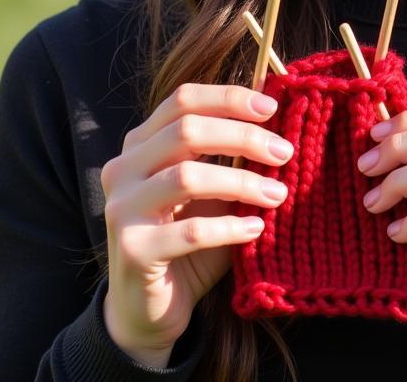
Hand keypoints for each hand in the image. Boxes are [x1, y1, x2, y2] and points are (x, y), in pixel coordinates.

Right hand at [98, 83, 293, 366]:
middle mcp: (123, 168)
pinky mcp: (133, 250)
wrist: (148, 308)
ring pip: (187, 176)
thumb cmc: (188, 240)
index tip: (271, 108)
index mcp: (140, 144)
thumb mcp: (212, 192)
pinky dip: (231, 227)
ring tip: (278, 194)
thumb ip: (232, 159)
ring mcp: (122, 208)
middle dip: (243, 137)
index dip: (227, 98)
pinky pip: (192, 231)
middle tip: (284, 151)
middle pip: (186, 131)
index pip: (182, 101)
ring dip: (242, 182)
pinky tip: (256, 228)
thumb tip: (279, 126)